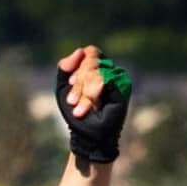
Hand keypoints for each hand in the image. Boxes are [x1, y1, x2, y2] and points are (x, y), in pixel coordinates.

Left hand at [55, 46, 130, 167]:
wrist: (86, 135)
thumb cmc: (75, 112)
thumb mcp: (63, 88)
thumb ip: (65, 67)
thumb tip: (79, 51)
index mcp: (97, 67)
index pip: (88, 52)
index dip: (77, 66)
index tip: (71, 83)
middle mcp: (110, 69)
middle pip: (91, 60)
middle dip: (78, 82)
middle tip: (73, 102)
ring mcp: (118, 77)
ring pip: (96, 70)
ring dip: (84, 92)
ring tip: (80, 109)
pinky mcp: (123, 86)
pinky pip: (105, 79)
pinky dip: (93, 93)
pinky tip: (93, 105)